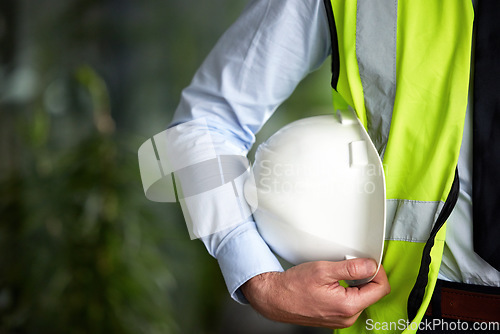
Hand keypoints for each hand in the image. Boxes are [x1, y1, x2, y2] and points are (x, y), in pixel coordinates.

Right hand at [241, 258, 389, 328]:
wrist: (275, 298)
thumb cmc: (293, 286)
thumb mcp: (323, 270)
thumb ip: (351, 268)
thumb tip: (371, 265)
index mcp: (348, 305)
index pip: (380, 288)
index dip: (378, 271)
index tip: (369, 261)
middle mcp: (348, 316)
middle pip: (372, 292)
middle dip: (365, 275)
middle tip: (348, 264)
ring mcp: (342, 318)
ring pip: (361, 296)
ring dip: (355, 282)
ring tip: (337, 273)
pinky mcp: (336, 317)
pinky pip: (350, 301)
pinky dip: (347, 289)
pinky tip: (333, 282)